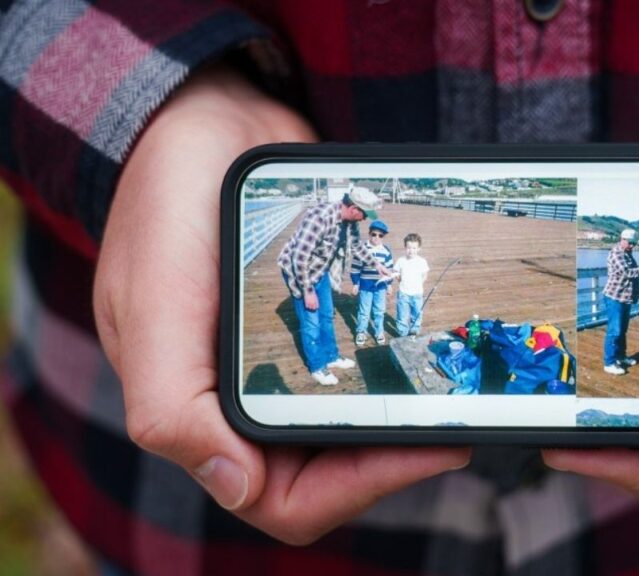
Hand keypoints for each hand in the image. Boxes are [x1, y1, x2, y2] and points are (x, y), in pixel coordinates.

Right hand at [94, 66, 469, 544]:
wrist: (210, 118)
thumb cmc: (168, 200)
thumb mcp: (153, 297)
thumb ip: (171, 400)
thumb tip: (234, 484)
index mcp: (201, 408)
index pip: (282, 495)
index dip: (352, 486)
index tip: (419, 446)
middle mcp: (246, 394)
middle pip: (329, 470)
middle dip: (392, 457)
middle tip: (455, 426)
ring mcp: (285, 358)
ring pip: (353, 422)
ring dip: (403, 416)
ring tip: (456, 395)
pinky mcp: (320, 317)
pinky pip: (366, 365)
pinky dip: (400, 366)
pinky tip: (435, 349)